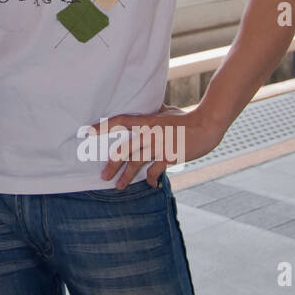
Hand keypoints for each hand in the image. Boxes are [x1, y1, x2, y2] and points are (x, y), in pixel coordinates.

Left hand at [91, 105, 225, 188]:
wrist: (206, 125)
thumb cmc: (187, 117)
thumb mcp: (168, 111)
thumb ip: (155, 112)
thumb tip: (150, 107)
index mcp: (146, 121)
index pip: (119, 122)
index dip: (102, 127)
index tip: (87, 133)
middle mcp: (149, 134)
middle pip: (124, 150)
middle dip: (112, 164)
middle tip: (103, 176)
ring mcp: (159, 146)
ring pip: (137, 163)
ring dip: (127, 177)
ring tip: (118, 186)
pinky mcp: (170, 157)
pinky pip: (156, 171)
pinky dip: (152, 179)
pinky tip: (151, 185)